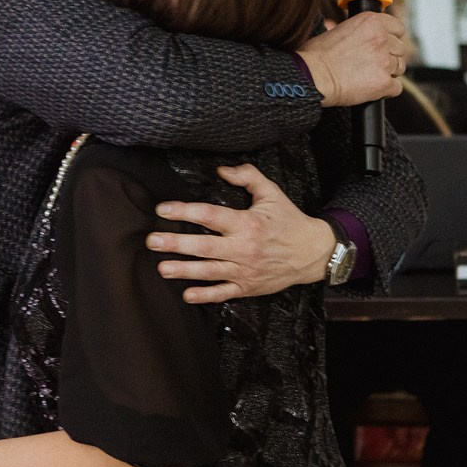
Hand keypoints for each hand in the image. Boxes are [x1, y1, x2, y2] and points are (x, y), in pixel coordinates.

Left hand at [147, 163, 340, 303]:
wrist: (313, 253)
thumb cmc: (289, 221)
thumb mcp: (271, 193)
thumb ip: (247, 177)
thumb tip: (221, 170)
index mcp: (247, 223)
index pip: (210, 215)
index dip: (184, 211)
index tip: (163, 209)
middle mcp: (244, 248)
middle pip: (204, 246)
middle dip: (176, 243)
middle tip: (153, 241)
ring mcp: (245, 270)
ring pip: (210, 271)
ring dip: (184, 270)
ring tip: (162, 267)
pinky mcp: (249, 287)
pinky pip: (224, 293)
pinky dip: (206, 295)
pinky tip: (187, 294)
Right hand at [296, 12, 408, 106]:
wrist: (313, 76)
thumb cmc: (318, 54)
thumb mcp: (339, 29)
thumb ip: (361, 31)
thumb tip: (366, 36)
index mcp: (372, 22)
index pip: (398, 28)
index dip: (392, 38)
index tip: (385, 45)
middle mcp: (381, 39)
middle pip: (400, 49)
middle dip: (389, 57)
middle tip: (372, 64)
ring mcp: (385, 61)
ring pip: (399, 68)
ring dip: (388, 73)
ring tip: (369, 76)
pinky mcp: (384, 82)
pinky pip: (396, 87)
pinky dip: (386, 90)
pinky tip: (372, 89)